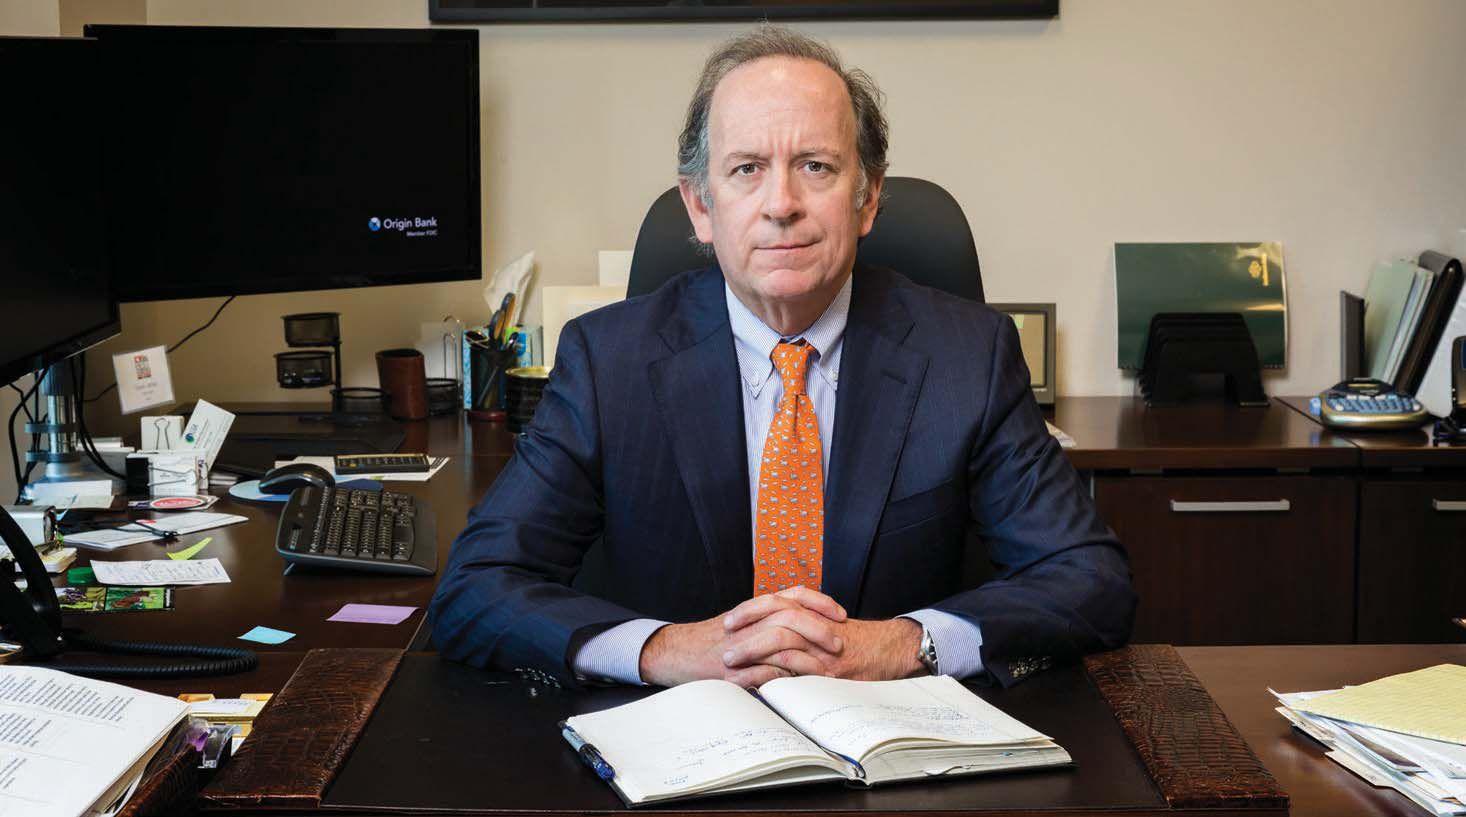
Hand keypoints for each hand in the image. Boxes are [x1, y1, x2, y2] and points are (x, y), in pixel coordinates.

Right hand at [638, 586, 847, 686]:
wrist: (673, 652)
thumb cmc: (709, 640)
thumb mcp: (741, 622)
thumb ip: (767, 620)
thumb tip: (803, 625)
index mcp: (753, 609)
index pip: (792, 595)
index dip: (820, 602)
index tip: (840, 614)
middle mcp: (748, 623)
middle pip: (791, 615)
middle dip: (819, 629)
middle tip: (838, 644)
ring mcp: (740, 646)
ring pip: (781, 642)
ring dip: (807, 657)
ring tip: (825, 670)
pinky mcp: (732, 672)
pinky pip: (764, 672)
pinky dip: (785, 678)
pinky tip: (799, 687)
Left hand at [722, 594, 923, 684]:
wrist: (891, 648)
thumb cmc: (857, 640)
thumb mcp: (826, 624)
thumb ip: (802, 625)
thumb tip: (766, 633)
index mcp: (811, 612)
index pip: (775, 602)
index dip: (750, 610)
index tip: (730, 621)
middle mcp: (815, 625)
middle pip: (774, 617)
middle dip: (746, 631)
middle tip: (725, 645)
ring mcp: (821, 648)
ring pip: (782, 641)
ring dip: (753, 652)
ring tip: (732, 664)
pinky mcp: (828, 670)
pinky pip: (797, 669)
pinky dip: (772, 675)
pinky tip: (754, 682)